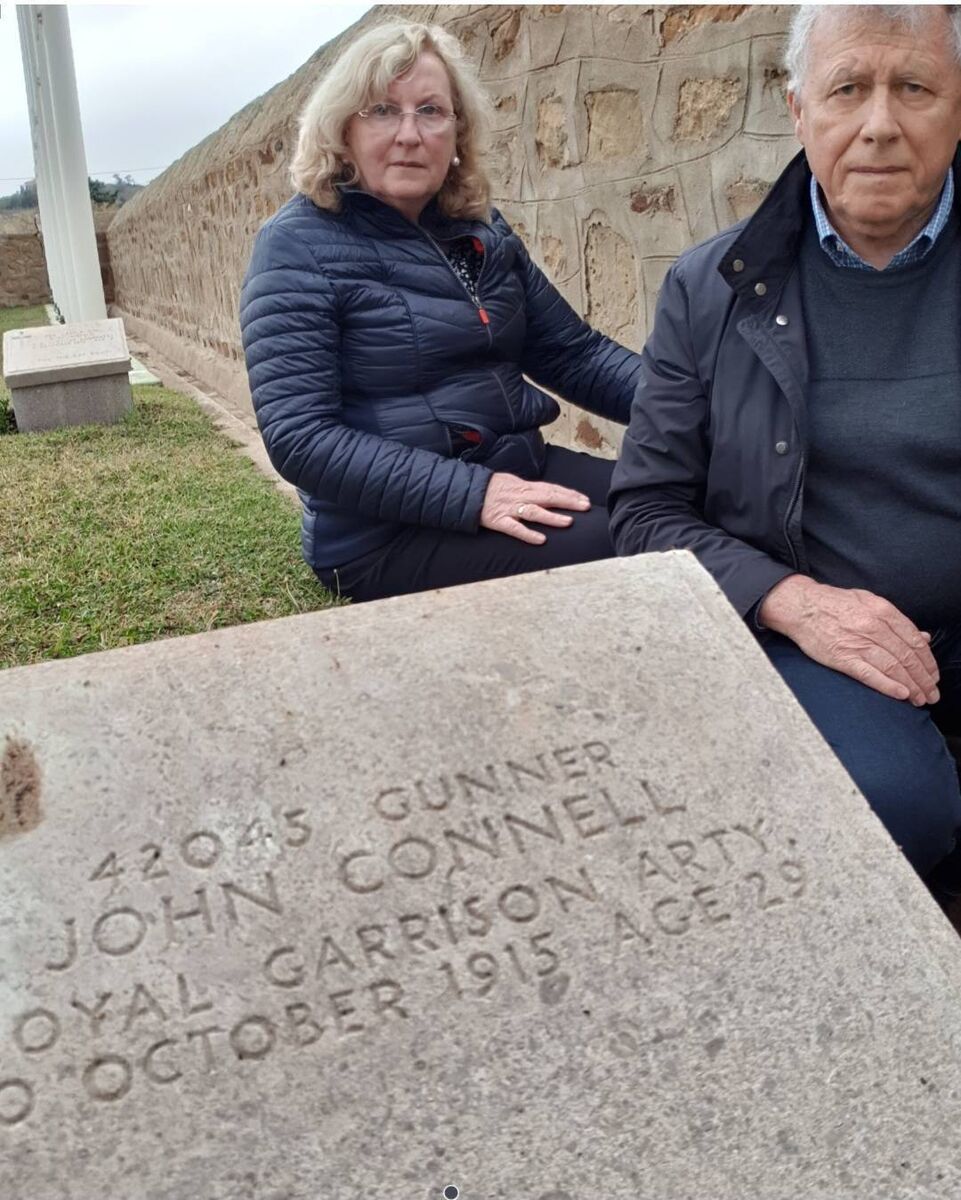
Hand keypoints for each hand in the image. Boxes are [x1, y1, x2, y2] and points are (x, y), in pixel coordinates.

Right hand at [480, 472, 590, 544]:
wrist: (466, 491)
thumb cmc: (490, 487)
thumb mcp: (511, 482)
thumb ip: (528, 488)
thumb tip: (546, 492)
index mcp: (523, 486)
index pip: (550, 488)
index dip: (568, 493)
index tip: (583, 499)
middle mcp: (519, 495)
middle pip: (548, 497)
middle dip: (568, 502)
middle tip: (585, 507)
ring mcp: (509, 509)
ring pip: (534, 512)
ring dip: (552, 517)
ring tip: (568, 522)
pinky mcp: (498, 521)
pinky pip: (515, 529)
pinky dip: (528, 534)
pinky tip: (541, 540)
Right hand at [759, 575, 939, 705]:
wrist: (802, 607)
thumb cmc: (834, 604)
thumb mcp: (869, 601)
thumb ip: (896, 620)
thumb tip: (922, 637)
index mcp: (882, 611)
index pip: (914, 641)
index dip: (928, 661)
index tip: (933, 674)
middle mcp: (873, 627)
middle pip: (907, 657)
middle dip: (924, 678)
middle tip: (932, 693)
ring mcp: (858, 644)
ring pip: (893, 668)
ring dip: (912, 686)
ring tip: (920, 698)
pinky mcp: (842, 658)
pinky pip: (870, 674)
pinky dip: (888, 686)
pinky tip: (902, 694)